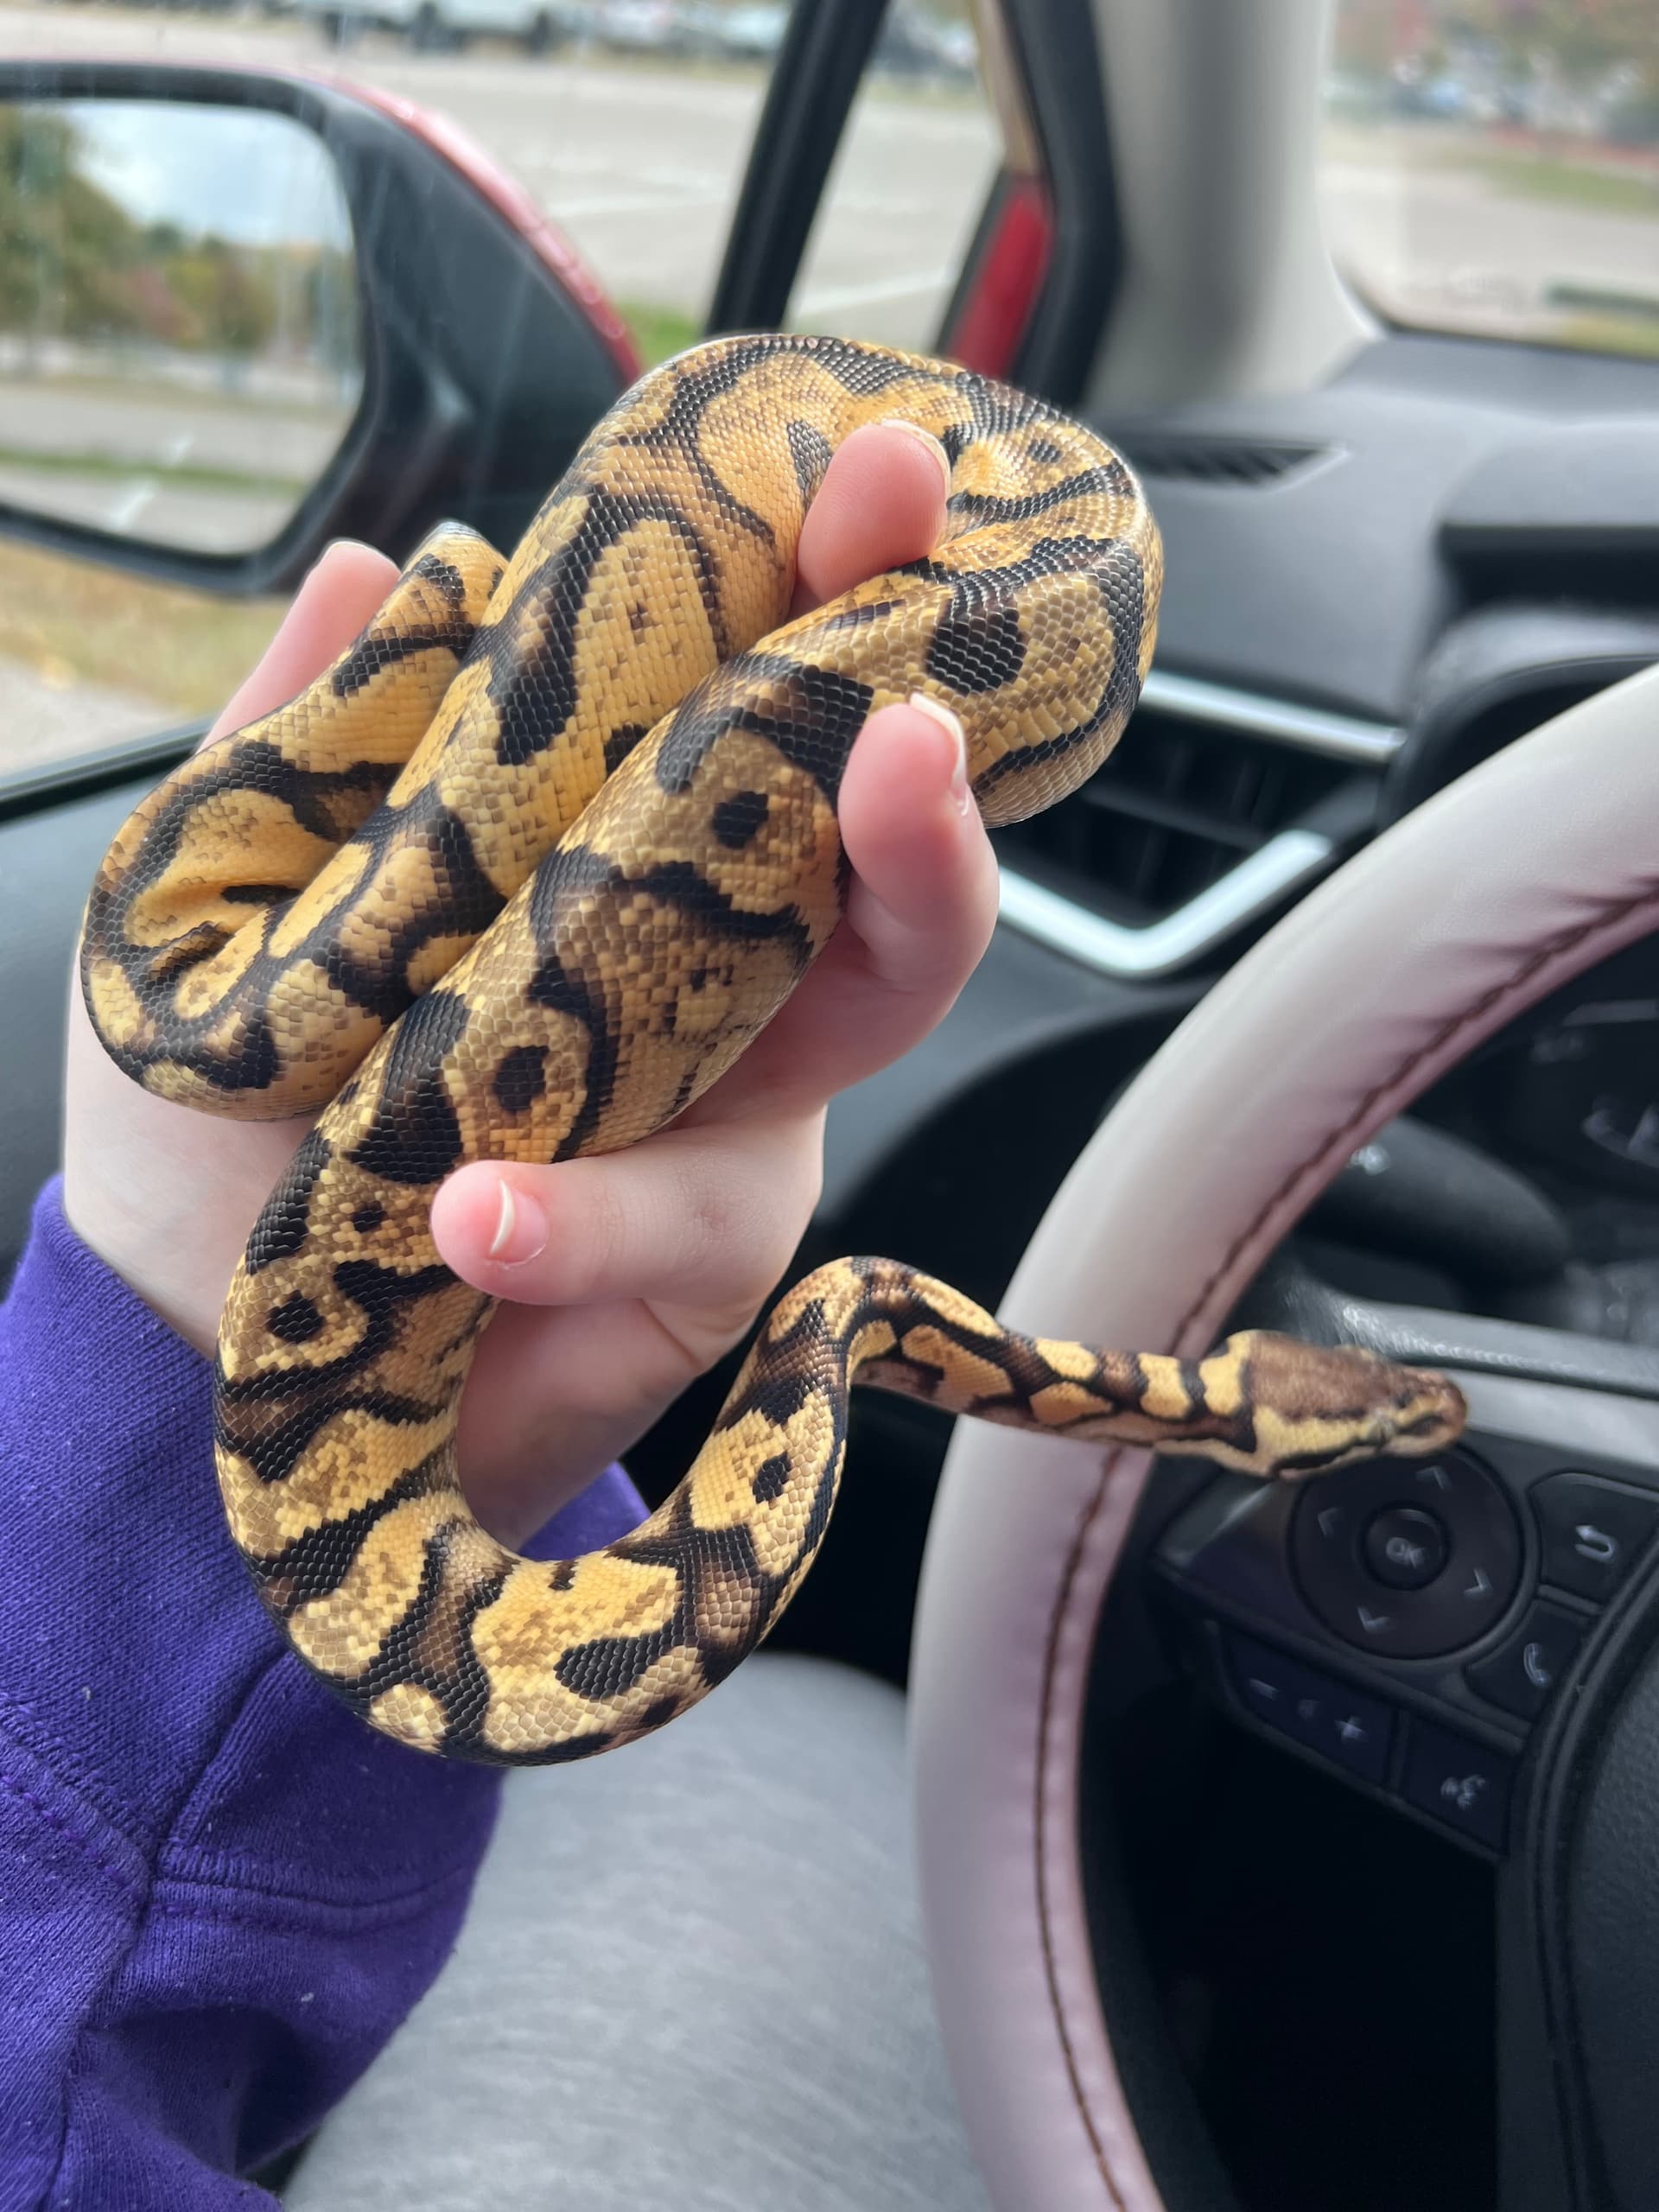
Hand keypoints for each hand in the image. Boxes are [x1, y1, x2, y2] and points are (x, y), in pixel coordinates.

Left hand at [63, 422, 997, 1545]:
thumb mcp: (220, 907)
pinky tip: (465, 1211)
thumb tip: (390, 560)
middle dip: (930, 691)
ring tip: (881, 765)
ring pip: (875, 989)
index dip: (812, 580)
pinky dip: (577, 1209)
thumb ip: (310, 740)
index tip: (870, 459)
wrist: (195, 1362)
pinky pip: (687, 1211)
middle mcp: (694, 957)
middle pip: (862, 820)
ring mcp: (729, 1102)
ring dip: (899, 879)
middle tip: (946, 588)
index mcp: (591, 853)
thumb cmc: (212, 1128)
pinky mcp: (714, 1253)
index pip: (729, 694)